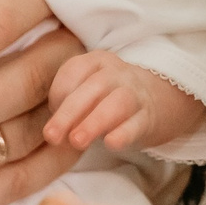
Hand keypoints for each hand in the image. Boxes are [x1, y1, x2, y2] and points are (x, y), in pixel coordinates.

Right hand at [0, 0, 85, 204]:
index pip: (1, 23)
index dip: (34, 0)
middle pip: (32, 76)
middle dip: (63, 43)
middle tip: (77, 24)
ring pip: (35, 128)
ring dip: (67, 95)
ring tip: (79, 70)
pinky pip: (22, 185)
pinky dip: (54, 157)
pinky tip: (66, 130)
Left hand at [43, 49, 205, 151]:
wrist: (155, 100)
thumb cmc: (106, 99)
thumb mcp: (86, 91)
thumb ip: (67, 105)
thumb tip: (51, 133)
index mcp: (96, 61)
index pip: (74, 71)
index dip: (58, 94)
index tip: (50, 119)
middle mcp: (116, 73)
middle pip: (93, 88)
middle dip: (69, 113)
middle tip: (52, 136)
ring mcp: (135, 93)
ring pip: (116, 103)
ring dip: (94, 122)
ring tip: (77, 142)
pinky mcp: (149, 117)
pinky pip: (137, 123)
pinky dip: (124, 133)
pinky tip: (111, 143)